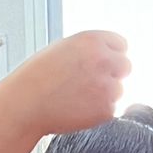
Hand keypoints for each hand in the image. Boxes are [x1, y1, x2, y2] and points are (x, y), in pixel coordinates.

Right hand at [1, 30, 129, 136]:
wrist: (26, 104)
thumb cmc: (38, 77)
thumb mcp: (64, 49)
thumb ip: (89, 50)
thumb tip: (108, 55)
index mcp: (92, 40)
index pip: (121, 45)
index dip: (111, 55)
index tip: (102, 65)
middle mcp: (103, 59)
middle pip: (126, 66)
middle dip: (113, 74)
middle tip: (93, 84)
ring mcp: (107, 85)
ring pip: (119, 90)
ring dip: (105, 95)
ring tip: (78, 97)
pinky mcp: (106, 109)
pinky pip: (111, 109)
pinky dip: (98, 112)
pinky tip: (78, 108)